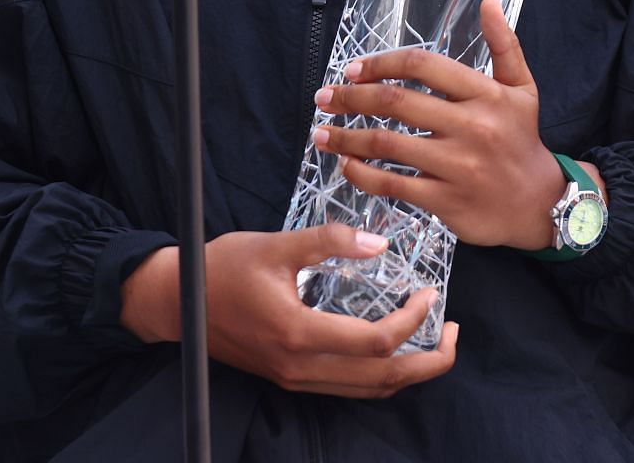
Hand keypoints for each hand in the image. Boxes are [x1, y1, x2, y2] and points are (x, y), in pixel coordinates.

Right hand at [120, 224, 460, 398]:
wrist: (178, 302)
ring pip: (369, 390)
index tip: (429, 292)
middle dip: (429, 361)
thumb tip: (379, 243)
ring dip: (409, 372)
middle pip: (383, 381)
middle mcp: (301, 367)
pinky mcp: (292, 377)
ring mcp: (297, 378)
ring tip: (435, 344)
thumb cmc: (222, 267)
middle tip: (456, 334)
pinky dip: (382, 375)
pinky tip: (393, 351)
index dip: (412, 320)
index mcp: (298, 333)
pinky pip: (350, 387)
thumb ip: (328, 241)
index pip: (375, 342)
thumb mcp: (275, 244)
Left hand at [311, 0, 599, 250]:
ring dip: (346, 138)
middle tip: (323, 97)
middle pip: (395, 102)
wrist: (539, 205)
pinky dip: (361, 174)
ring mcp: (457, 166)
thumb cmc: (522, 140)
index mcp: (485, 94)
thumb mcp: (522, 89)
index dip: (380, 63)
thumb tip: (489, 1)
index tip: (351, 70)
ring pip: (387, 144)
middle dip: (350, 97)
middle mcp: (471, 127)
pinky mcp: (446, 201)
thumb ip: (503, 44)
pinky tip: (346, 166)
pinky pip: (392, 184)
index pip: (422, 65)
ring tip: (321, 133)